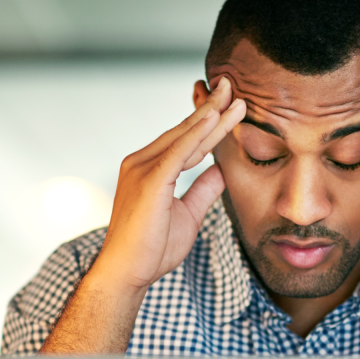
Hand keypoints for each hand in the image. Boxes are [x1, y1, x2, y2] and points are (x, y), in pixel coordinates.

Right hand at [91, 77, 246, 291]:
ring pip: (184, 137)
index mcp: (150, 169)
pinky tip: (213, 118)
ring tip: (232, 96)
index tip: (230, 105)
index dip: (210, 122)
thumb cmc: (152, 249)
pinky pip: (177, 152)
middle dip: (211, 108)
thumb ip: (203, 190)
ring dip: (210, 115)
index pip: (187, 140)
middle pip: (185, 131)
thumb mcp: (189, 214)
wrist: (127, 273)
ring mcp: (142, 168)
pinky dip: (196, 134)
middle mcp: (141, 162)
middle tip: (232, 85)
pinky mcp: (148, 180)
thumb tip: (221, 170)